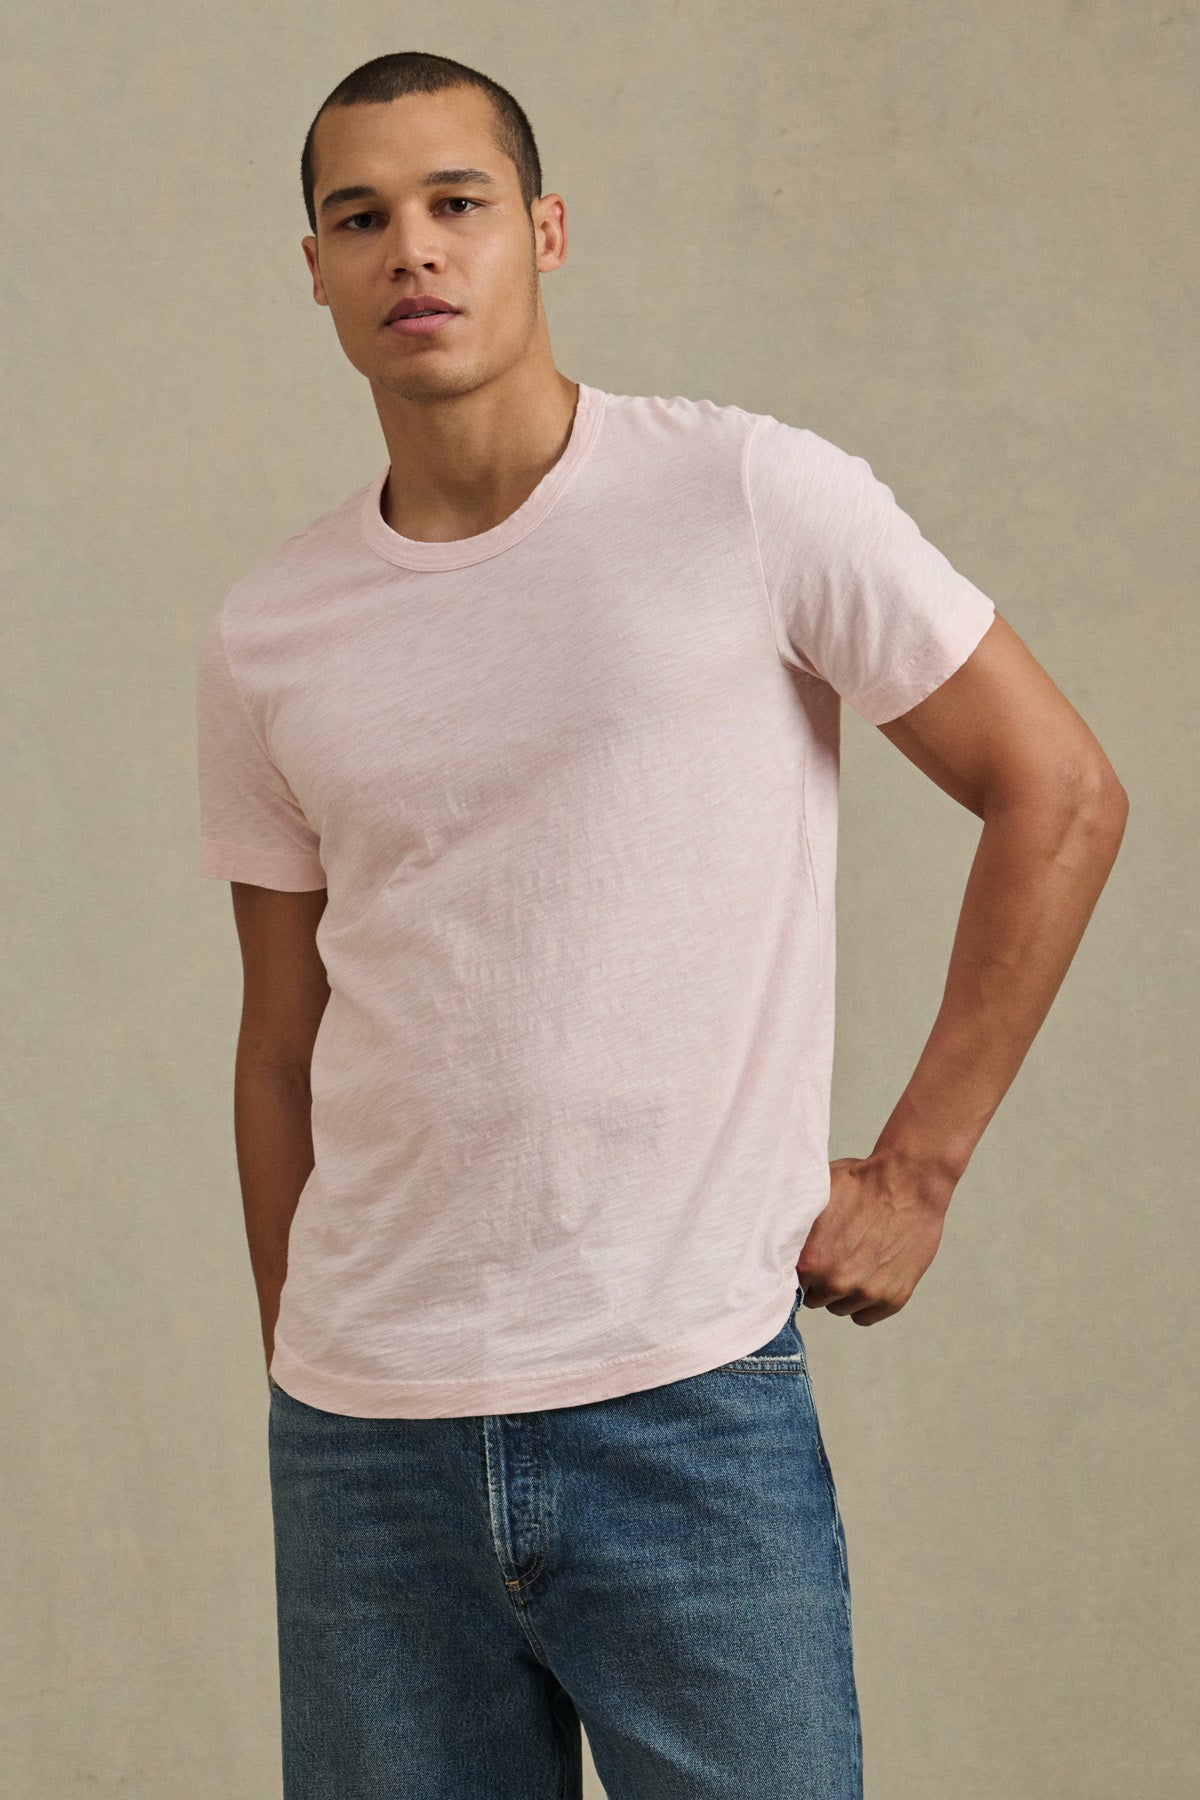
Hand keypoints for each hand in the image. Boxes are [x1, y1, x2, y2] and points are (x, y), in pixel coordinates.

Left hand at [795, 1153, 953, 1324]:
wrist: (908, 1181)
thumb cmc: (861, 1182)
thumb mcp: (815, 1198)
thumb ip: (795, 1229)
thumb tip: (775, 1244)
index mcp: (811, 1260)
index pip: (792, 1283)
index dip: (802, 1269)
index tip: (812, 1258)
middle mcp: (836, 1282)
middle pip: (815, 1298)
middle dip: (822, 1280)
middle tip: (836, 1255)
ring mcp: (867, 1293)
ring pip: (840, 1308)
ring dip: (844, 1292)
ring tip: (856, 1261)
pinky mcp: (893, 1298)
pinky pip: (865, 1317)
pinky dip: (866, 1302)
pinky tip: (870, 1276)